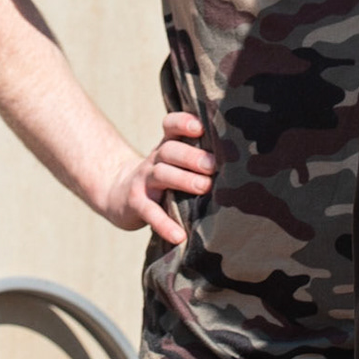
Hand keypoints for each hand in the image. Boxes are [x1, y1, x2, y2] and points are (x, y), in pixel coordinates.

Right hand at [98, 112, 214, 244]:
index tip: (200, 127)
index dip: (183, 123)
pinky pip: (150, 212)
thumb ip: (198, 160)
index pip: (171, 126)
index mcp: (166, 147)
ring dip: (184, 180)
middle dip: (192, 157)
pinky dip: (164, 224)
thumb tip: (240, 166)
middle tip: (213, 166)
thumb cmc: (161, 179)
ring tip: (204, 187)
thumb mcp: (173, 163)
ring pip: (162, 174)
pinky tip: (179, 236)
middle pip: (170, 150)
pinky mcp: (136, 204)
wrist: (118, 194)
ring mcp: (143, 180)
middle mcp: (154, 160)